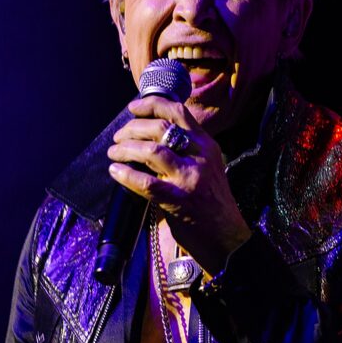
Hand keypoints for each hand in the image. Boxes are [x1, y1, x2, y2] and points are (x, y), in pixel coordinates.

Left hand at [107, 96, 251, 274]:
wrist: (228, 237)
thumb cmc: (213, 202)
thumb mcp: (208, 166)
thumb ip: (187, 150)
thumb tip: (150, 137)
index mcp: (207, 144)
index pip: (178, 112)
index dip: (152, 105)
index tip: (133, 108)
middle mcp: (200, 156)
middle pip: (160, 128)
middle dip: (132, 129)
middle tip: (118, 137)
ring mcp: (190, 178)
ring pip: (151, 151)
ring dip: (126, 149)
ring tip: (113, 152)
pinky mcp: (180, 200)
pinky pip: (146, 183)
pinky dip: (126, 175)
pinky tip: (115, 171)